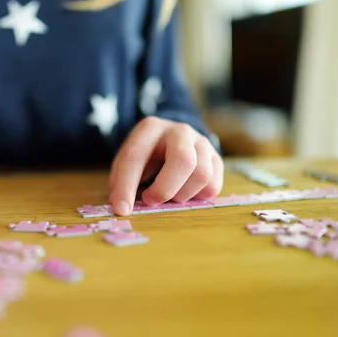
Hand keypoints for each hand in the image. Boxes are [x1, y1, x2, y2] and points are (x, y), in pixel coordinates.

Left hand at [108, 116, 222, 215]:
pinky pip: (213, 185)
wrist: (172, 140)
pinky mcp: (216, 158)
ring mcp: (202, 143)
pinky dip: (197, 196)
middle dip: (165, 189)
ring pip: (202, 174)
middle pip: (183, 160)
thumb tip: (121, 207)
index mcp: (150, 128)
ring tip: (169, 195)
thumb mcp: (127, 162)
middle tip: (151, 200)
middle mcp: (180, 131)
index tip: (121, 209)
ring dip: (182, 195)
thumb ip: (120, 182)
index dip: (126, 186)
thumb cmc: (146, 155)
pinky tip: (184, 192)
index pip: (135, 156)